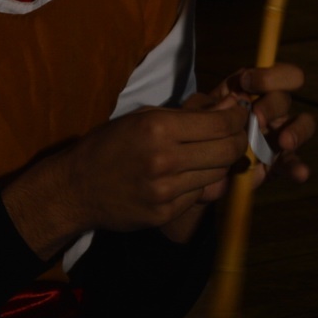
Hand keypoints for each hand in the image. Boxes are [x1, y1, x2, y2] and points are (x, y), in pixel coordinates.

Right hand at [3, 102, 250, 258]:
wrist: (76, 188)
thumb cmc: (111, 144)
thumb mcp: (145, 116)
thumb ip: (191, 113)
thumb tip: (232, 104)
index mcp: (159, 128)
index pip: (221, 124)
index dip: (239, 117)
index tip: (241, 114)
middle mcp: (165, 159)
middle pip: (228, 150)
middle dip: (239, 139)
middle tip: (236, 134)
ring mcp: (165, 190)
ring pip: (218, 174)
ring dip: (220, 162)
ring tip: (211, 153)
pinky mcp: (164, 213)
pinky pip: (199, 194)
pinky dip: (200, 183)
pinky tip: (187, 175)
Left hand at [201, 63, 315, 187]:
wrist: (196, 167)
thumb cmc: (198, 132)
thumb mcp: (197, 115)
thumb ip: (211, 106)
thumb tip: (234, 100)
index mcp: (255, 91)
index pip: (278, 74)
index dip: (270, 75)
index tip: (248, 82)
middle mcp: (272, 109)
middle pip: (284, 99)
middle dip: (272, 106)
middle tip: (257, 118)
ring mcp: (279, 135)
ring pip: (303, 125)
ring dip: (297, 131)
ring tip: (284, 142)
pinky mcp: (279, 162)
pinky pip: (293, 162)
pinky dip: (298, 168)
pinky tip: (300, 173)